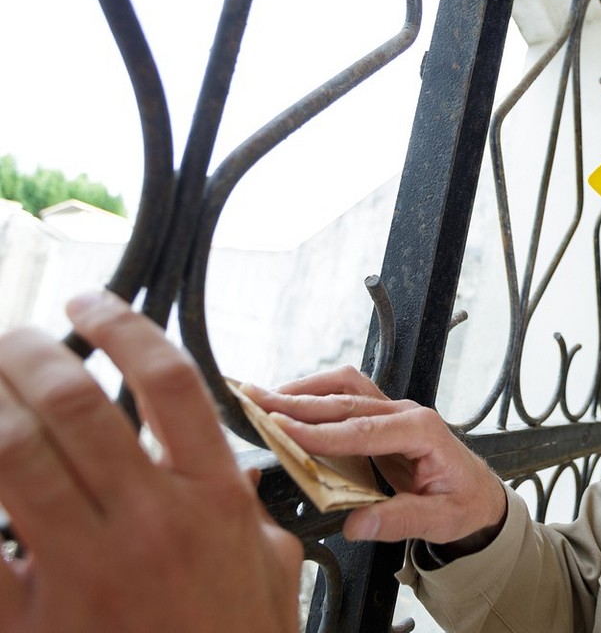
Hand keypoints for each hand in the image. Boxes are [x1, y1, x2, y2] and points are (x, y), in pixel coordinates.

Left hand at [0, 291, 302, 632]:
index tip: (93, 301)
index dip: (124, 325)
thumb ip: (252, 512)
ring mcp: (87, 568)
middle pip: (76, 402)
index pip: (168, 382)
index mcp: (212, 500)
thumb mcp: (273, 568)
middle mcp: (150, 521)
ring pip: (13, 454)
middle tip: (17, 337)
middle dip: (31, 351)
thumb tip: (234, 476)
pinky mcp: (32, 616)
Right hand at [243, 367, 506, 549]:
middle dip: (298, 402)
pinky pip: (348, 394)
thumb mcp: (441, 520)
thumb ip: (400, 520)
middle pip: (347, 401)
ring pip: (345, 387)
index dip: (320, 431)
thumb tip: (357, 525)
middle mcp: (407, 413)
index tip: (283, 429)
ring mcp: (394, 410)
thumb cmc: (463, 504)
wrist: (479, 495)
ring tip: (264, 396)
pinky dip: (316, 393)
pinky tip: (291, 402)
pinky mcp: (383, 415)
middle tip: (257, 403)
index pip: (363, 429)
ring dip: (304, 390)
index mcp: (423, 431)